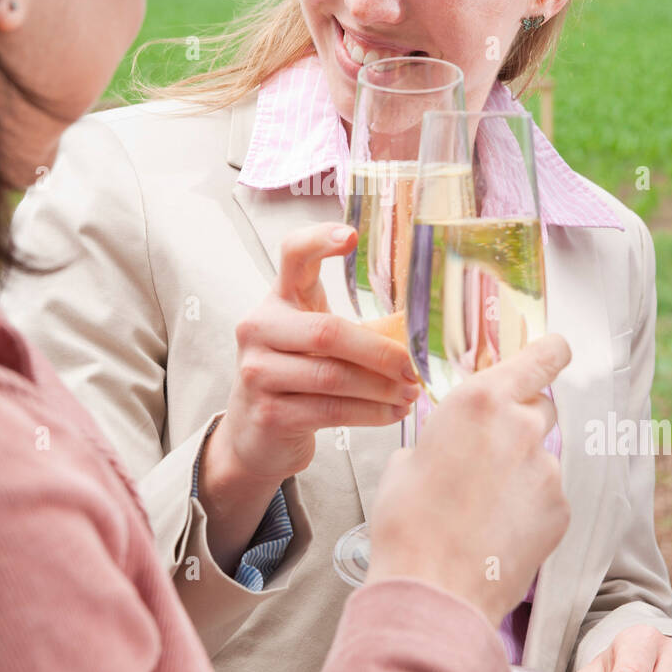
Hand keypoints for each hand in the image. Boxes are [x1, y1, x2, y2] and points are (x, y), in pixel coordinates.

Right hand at [217, 222, 420, 485]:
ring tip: (411, 392)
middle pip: (327, 331)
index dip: (319, 240)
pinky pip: (332, 411)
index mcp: (278, 299)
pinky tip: (394, 412)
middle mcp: (259, 329)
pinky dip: (372, 413)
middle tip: (413, 367)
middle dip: (379, 352)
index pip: (293, 255)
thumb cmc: (297, 378)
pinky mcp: (269, 414)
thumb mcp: (314, 342)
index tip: (352, 236)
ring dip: (382, 388)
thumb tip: (419, 332)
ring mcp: (258, 373)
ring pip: (333, 377)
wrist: (252, 435)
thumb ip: (351, 328)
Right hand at [367, 334, 571, 624]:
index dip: (551, 352)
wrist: (433, 588)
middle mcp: (521, 427)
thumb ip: (442, 439)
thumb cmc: (407, 522)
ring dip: (521, 473)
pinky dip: (530, 509)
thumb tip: (450, 448)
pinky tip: (499, 532)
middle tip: (492, 455)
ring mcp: (546, 469)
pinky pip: (548, 497)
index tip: (557, 349)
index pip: (539, 359)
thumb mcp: (407, 461)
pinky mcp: (560, 510)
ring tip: (485, 510)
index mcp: (480, 401)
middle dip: (521, 423)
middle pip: (540, 408)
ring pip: (541, 458)